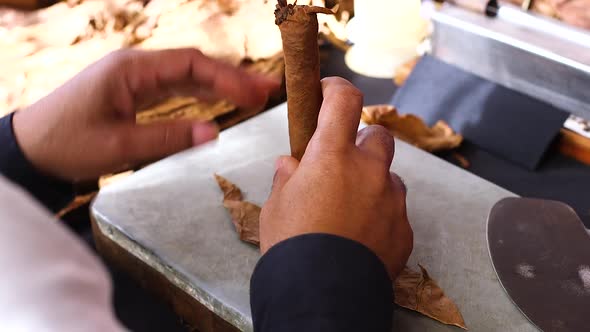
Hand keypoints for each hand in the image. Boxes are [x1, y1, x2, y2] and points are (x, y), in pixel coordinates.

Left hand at [13, 48, 279, 180]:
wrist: (31, 147)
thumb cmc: (68, 144)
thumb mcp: (119, 146)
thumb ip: (169, 139)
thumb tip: (215, 134)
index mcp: (131, 70)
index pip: (191, 65)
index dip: (228, 77)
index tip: (257, 92)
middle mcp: (136, 67)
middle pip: (195, 65)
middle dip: (233, 77)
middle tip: (269, 89)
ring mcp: (136, 78)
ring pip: (188, 75)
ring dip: (221, 84)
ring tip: (255, 94)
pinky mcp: (134, 92)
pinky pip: (175, 88)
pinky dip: (201, 94)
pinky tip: (221, 100)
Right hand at [260, 77, 412, 279]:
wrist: (320, 296)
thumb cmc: (291, 248)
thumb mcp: (275, 208)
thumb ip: (286, 179)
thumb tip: (290, 165)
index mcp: (332, 156)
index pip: (343, 100)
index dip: (336, 89)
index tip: (328, 93)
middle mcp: (368, 170)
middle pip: (377, 135)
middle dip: (361, 142)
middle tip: (342, 163)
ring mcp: (391, 199)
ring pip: (388, 176)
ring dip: (372, 182)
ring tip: (350, 209)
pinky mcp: (404, 228)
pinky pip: (395, 210)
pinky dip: (381, 215)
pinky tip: (362, 236)